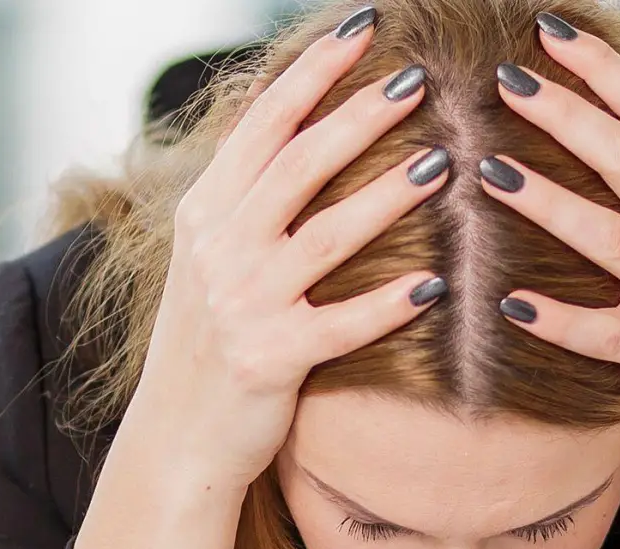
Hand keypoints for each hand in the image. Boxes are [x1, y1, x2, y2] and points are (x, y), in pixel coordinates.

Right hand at [124, 20, 449, 491]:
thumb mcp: (210, 255)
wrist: (176, 436)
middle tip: (417, 78)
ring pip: (324, 236)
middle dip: (359, 116)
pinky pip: (340, 325)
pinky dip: (388, 304)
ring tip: (442, 164)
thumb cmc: (209, 340)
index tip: (364, 28)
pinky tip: (437, 286)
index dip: (314, 72)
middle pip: (298, 165)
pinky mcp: (270, 360)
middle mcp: (220, 249)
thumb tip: (298, 122)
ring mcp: (244, 305)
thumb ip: (249, 194)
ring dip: (384, 198)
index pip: (264, 123)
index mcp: (207, 212)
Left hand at [484, 15, 619, 548]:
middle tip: (503, 79)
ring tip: (486, 169)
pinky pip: (598, 332)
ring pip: (610, 235)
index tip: (546, 32)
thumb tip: (602, 101)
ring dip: (545, 200)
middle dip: (565, 113)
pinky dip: (553, 317)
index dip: (601, 69)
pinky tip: (506, 301)